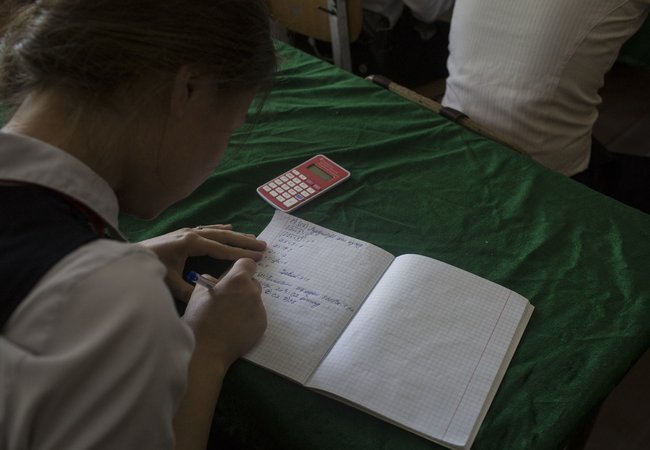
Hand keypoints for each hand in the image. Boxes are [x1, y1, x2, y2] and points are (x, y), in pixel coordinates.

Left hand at [138, 224, 265, 301]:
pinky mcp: (183, 233)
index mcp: (191, 243)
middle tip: (263, 245)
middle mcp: (192, 233)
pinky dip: (220, 229)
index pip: (221, 249)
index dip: (240, 254)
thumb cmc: (148, 267)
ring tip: (252, 237)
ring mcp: (188, 231)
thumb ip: (189, 291)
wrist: (128, 255)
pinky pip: (207, 229)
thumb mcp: (169, 282)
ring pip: (217, 231)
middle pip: (224, 237)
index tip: (257, 258)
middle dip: (244, 242)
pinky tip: (228, 227)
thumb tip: (208, 299)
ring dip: (236, 235)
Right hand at [182, 258, 266, 372]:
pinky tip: (235, 327)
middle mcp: (253, 292)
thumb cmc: (199, 320)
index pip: (248, 263)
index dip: (240, 268)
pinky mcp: (262, 325)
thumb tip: (217, 281)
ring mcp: (260, 310)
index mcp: (238, 280)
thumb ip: (211, 281)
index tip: (234, 276)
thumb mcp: (198, 293)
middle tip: (227, 299)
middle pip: (252, 283)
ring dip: (245, 303)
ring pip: (254, 300)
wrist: (206, 352)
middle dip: (242, 287)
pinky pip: (256, 315)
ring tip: (229, 317)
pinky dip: (248, 318)